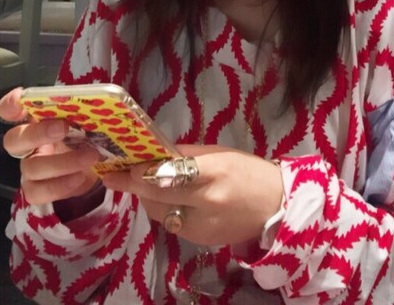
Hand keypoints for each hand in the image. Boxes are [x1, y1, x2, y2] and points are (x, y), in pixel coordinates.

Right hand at [0, 87, 100, 203]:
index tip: (21, 101)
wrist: (95, 164)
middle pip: (14, 140)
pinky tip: (80, 176)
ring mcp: (30, 167)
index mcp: (36, 119)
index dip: (10, 105)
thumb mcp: (85, 117)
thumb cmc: (86, 133)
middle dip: (37, 133)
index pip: (10, 109)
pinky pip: (38, 192)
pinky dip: (60, 185)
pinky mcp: (37, 189)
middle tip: (64, 128)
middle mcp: (27, 143)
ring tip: (91, 156)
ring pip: (31, 168)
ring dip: (62, 163)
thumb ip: (81, 108)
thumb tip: (96, 98)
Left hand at [101, 145, 283, 246]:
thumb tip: (156, 153)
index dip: (140, 172)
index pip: (167, 174)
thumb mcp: (219, 154)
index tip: (121, 166)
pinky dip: (164, 210)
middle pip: (155, 196)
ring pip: (158, 213)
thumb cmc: (249, 171)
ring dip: (146, 198)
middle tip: (116, 175)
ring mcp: (201, 226)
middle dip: (133, 185)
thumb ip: (186, 155)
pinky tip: (167, 199)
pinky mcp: (199, 241)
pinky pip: (170, 224)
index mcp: (213, 173)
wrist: (276, 207)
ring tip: (142, 184)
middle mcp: (205, 203)